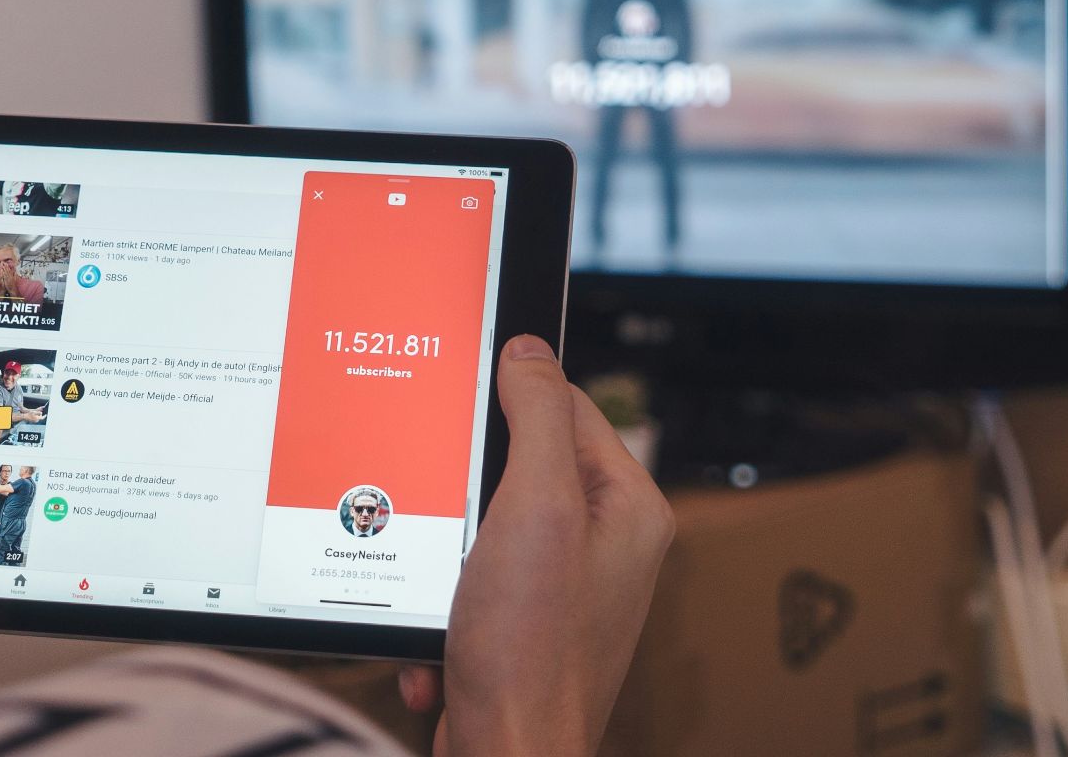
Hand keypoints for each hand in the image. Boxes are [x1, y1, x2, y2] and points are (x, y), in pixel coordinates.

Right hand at [397, 335, 672, 755]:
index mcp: (626, 508)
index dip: (511, 397)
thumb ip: (537, 419)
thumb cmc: (530, 648)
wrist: (506, 754)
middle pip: (520, 467)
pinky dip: (443, 606)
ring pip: (484, 528)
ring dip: (445, 557)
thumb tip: (529, 351)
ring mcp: (565, 588)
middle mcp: (604, 545)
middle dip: (465, 492)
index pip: (568, 408)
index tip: (463, 393)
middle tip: (442, 503)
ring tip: (444, 585)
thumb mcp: (534, 507)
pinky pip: (470, 585)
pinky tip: (443, 634)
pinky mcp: (524, 624)